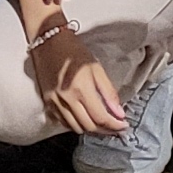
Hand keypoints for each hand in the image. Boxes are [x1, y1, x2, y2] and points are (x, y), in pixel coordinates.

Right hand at [26, 12, 127, 138]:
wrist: (48, 42)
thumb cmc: (74, 51)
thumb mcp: (96, 68)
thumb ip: (109, 92)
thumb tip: (120, 113)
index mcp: (81, 89)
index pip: (101, 117)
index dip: (115, 125)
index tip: (124, 125)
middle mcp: (67, 99)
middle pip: (89, 126)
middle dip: (106, 130)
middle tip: (117, 128)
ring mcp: (55, 103)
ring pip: (76, 128)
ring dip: (92, 130)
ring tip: (103, 125)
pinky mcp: (48, 103)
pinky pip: (64, 123)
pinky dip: (77, 125)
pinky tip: (86, 119)